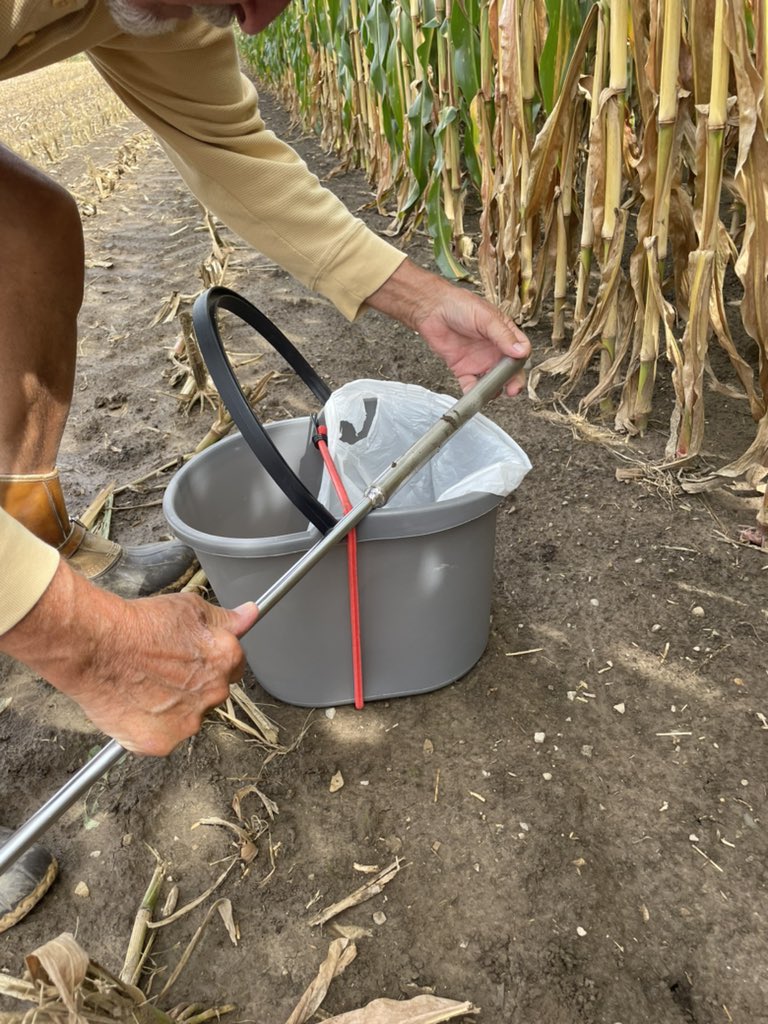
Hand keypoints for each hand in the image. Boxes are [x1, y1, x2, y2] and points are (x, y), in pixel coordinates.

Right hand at [0, 560, 258, 755]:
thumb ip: (225, 618)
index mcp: (226, 659)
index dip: (212, 661)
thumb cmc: (139, 623)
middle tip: (161, 672)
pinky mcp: (161, 743)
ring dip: (173, 708)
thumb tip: (250, 615)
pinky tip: (131, 706)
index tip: (193, 659)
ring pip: (188, 718)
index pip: (234, 666)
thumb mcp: (189, 608)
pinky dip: (149, 727)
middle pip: (212, 694)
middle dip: (193, 686)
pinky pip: (161, 738)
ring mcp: (189, 722)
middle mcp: (214, 693)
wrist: (95, 646)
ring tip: (142, 687)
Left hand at [364, 259, 530, 395]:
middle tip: (512, 389)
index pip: (520, 350)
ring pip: (492, 381)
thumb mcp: (486, 318)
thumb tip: (521, 351)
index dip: (521, 360)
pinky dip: (473, 393)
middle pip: (509, 371)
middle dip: (512, 382)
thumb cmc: (460, 306)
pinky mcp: (464, 369)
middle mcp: (494, 350)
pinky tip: (473, 393)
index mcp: (504, 334)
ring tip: (492, 392)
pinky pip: (471, 385)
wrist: (432, 310)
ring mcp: (479, 361)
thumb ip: (503, 336)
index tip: (518, 365)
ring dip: (494, 389)